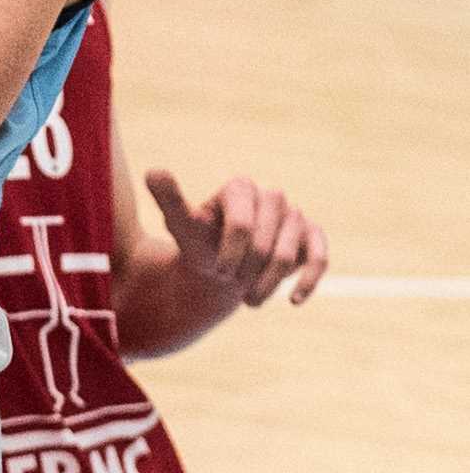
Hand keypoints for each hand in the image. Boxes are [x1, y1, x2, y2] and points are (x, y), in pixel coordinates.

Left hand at [146, 168, 329, 308]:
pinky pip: (319, 257)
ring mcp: (294, 215)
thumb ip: (169, 200)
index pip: (242, 226)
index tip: (216, 269)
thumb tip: (154, 172)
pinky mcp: (312, 236)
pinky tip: (293, 300)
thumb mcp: (180, 225)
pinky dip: (308, 280)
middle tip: (230, 282)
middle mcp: (270, 196)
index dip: (230, 255)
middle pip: (266, 245)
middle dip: (247, 271)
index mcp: (240, 187)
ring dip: (268, 284)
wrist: (220, 268)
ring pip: (289, 256)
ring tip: (249, 298)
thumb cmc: (200, 244)